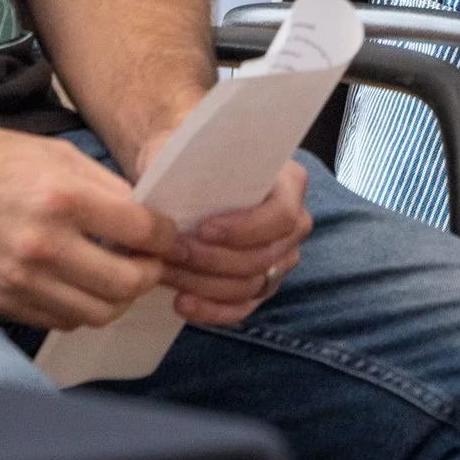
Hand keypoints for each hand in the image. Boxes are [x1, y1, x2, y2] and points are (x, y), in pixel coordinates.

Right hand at [0, 124, 183, 330]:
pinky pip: (61, 321)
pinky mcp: (2, 302)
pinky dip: (81, 308)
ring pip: (98, 312)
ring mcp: (21, 281)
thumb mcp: (54, 153)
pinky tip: (81, 284)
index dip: (166, 236)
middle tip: (148, 260)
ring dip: (118, 297)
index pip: (142, 232)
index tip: (167, 234)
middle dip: (149, 273)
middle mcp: (44, 245)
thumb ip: (105, 186)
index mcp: (63, 198)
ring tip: (117, 274)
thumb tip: (145, 214)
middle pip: (127, 284)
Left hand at [149, 157, 314, 330]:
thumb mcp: (182, 149)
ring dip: (204, 284)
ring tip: (166, 273)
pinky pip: (244, 307)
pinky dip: (213, 310)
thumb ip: (179, 164)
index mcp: (289, 183)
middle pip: (262, 257)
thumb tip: (165, 190)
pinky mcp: (263, 283)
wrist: (189, 175)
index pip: (281, 216)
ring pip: (251, 285)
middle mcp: (295, 223)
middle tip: (171, 254)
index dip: (243, 229)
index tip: (202, 229)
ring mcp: (282, 257)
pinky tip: (182, 303)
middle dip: (212, 260)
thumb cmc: (190, 159)